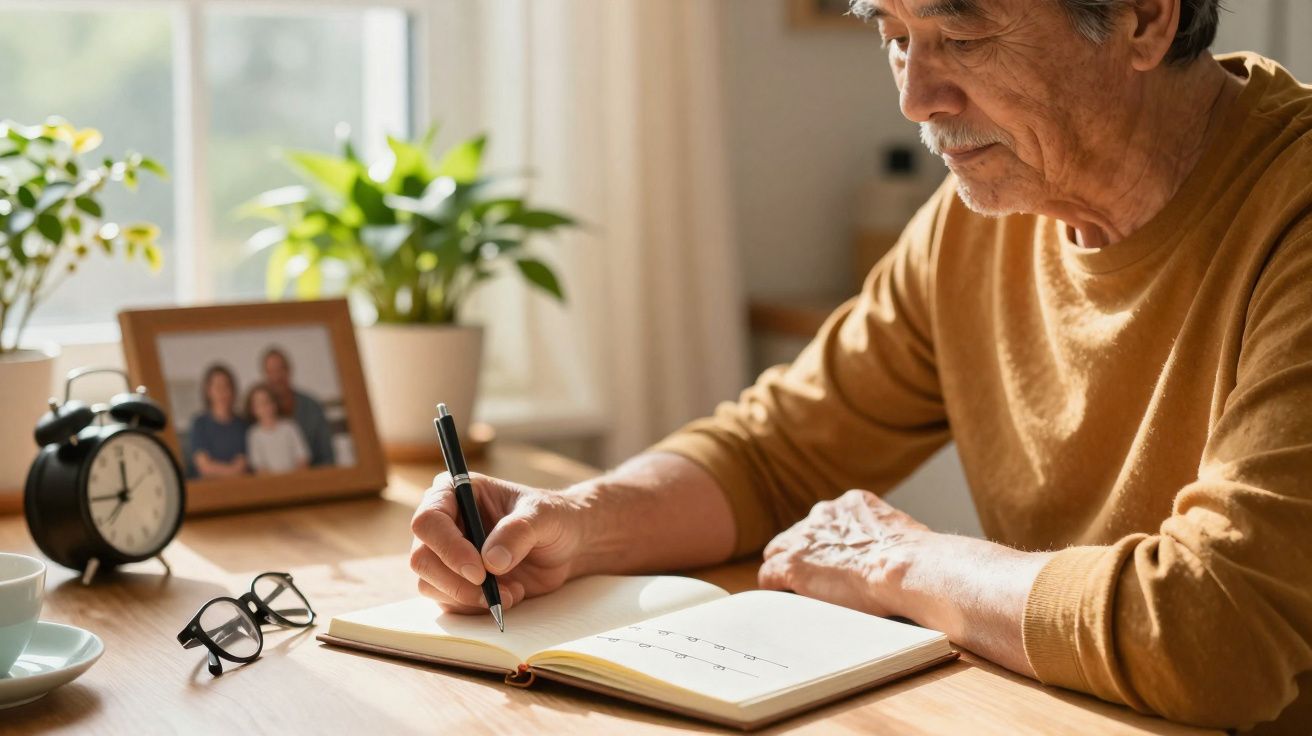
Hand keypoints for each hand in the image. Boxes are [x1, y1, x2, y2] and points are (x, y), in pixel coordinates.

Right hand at [410, 472, 584, 614]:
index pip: (428, 521)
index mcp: (455, 492)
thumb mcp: (543, 515)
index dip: (448, 548)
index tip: (479, 570)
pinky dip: (476, 607)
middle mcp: (444, 522)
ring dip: (469, 597)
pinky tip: (509, 595)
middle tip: (493, 590)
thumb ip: (518, 531)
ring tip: (511, 591)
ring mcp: (446, 554)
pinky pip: (448, 603)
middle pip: (421, 558)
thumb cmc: (553, 518)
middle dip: (456, 581)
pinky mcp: (454, 582)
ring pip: (429, 584)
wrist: (566, 545)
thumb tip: (490, 561)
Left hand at [758, 489, 931, 616]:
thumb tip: (891, 554)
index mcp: (850, 505)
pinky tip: (778, 597)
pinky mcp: (793, 564)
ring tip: (789, 588)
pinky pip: (769, 574)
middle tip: (812, 575)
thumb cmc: (914, 558)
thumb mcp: (899, 533)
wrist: (905, 567)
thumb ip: (883, 537)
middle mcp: (823, 515)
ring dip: (784, 568)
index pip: (825, 522)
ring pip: (777, 551)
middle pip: (799, 534)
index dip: (826, 543)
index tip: (831, 558)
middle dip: (803, 553)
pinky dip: (772, 586)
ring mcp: (804, 540)